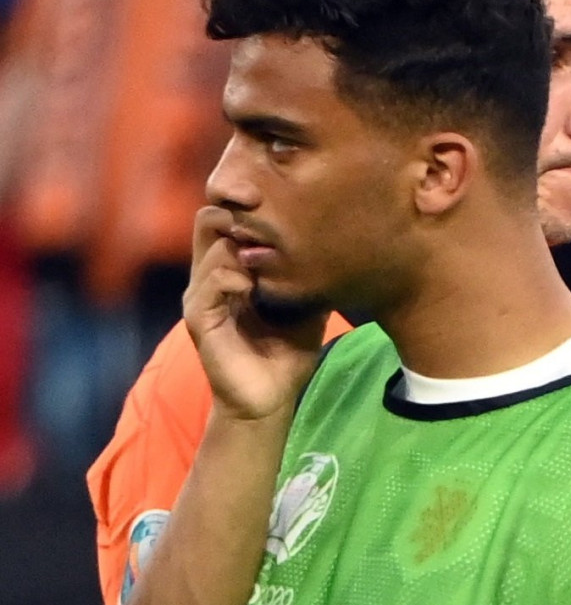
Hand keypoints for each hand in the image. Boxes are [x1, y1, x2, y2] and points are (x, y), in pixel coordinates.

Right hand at [185, 204, 326, 425]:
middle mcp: (209, 277)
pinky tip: (250, 285)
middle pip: (208, 222)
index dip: (245, 207)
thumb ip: (308, 280)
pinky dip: (230, 276)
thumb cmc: (285, 356)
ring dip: (241, 248)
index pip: (224, 221)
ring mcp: (201, 296)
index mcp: (229, 271)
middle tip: (268, 221)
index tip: (276, 204)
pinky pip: (209, 282)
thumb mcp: (306, 310)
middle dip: (237, 215)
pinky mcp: (200, 319)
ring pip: (212, 247)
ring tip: (267, 262)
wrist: (269, 400)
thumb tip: (337, 253)